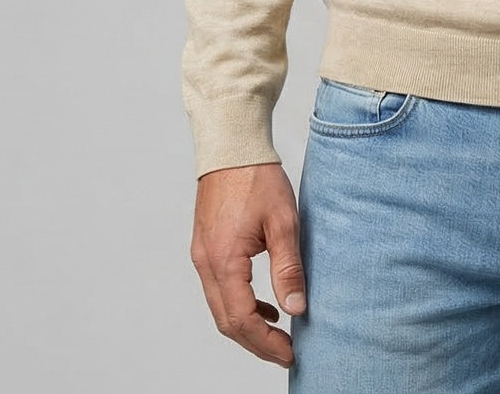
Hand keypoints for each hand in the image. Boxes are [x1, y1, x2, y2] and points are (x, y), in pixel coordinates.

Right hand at [190, 161, 306, 367]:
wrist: (231, 147)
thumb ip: (288, 268)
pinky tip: (264, 305)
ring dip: (247, 326)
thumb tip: (296, 308)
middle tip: (285, 352)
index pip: (242, 319)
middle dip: (256, 344)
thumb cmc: (257, 177)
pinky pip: (219, 289)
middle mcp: (206, 263)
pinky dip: (240, 304)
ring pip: (221, 308)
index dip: (265, 344)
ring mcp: (203, 256)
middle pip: (227, 321)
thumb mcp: (283, 221)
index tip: (290, 353)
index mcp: (224, 261)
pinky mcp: (206, 247)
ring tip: (278, 334)